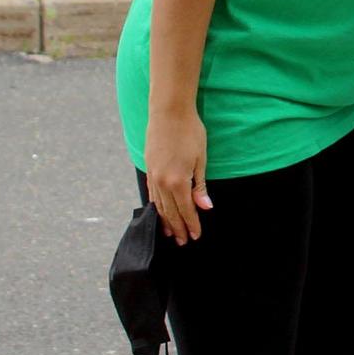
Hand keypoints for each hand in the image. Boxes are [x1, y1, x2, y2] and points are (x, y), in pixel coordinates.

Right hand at [144, 106, 212, 244]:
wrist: (169, 113)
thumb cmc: (191, 132)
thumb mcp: (201, 159)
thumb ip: (200, 185)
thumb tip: (205, 207)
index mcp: (178, 181)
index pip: (186, 210)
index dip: (191, 224)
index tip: (195, 236)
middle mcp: (162, 182)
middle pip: (171, 212)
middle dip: (178, 228)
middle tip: (184, 241)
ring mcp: (153, 176)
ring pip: (159, 205)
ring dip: (166, 220)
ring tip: (171, 233)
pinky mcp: (148, 169)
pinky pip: (152, 194)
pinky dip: (156, 206)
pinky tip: (160, 212)